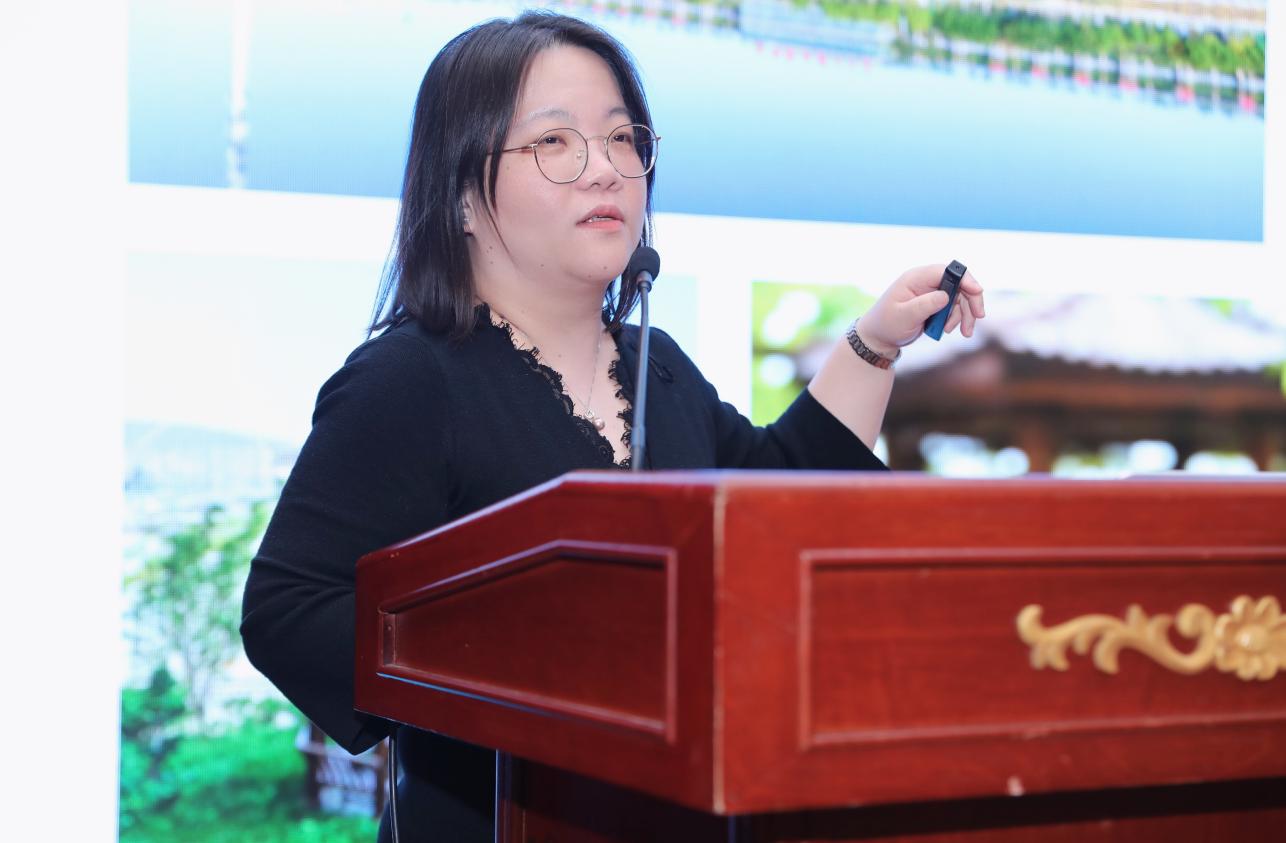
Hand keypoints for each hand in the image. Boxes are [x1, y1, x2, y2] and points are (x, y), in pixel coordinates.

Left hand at [855, 264, 985, 354]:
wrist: (879, 338)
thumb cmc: (887, 325)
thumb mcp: (904, 316)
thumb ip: (925, 305)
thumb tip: (946, 296)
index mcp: (916, 278)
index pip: (946, 270)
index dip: (964, 279)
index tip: (977, 291)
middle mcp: (926, 282)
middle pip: (959, 283)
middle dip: (971, 300)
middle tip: (979, 317)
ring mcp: (932, 292)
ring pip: (960, 298)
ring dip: (966, 314)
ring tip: (965, 333)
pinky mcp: (935, 304)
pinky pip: (955, 308)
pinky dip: (958, 319)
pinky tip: (951, 331)